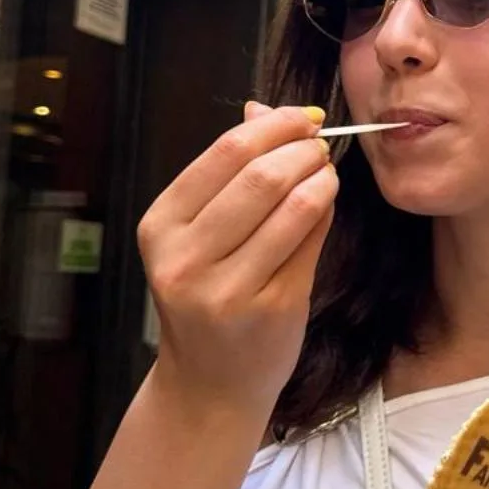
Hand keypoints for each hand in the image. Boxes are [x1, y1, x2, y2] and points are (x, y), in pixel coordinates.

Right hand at [137, 102, 336, 410]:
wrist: (210, 383)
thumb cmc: (208, 296)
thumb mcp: (197, 234)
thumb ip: (230, 172)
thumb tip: (262, 105)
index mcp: (161, 227)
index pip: (224, 153)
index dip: (273, 125)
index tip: (302, 117)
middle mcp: (186, 259)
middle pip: (260, 176)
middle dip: (302, 149)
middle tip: (321, 143)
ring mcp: (228, 289)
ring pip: (293, 207)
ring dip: (321, 178)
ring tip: (327, 171)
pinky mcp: (271, 308)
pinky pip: (311, 242)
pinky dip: (324, 212)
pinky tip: (325, 202)